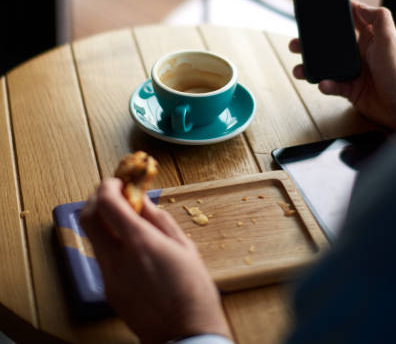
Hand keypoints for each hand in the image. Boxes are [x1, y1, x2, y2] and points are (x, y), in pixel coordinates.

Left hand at [80, 179, 229, 343]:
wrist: (187, 336)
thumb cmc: (193, 291)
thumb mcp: (183, 245)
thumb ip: (157, 218)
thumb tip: (142, 199)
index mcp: (139, 243)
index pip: (106, 203)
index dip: (108, 186)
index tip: (118, 181)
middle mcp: (117, 260)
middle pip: (87, 218)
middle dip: (97, 199)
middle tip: (114, 194)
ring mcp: (110, 278)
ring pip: (93, 238)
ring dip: (103, 221)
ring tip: (125, 218)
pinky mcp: (109, 291)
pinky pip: (102, 258)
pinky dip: (109, 242)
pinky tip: (129, 245)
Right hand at [289, 1, 395, 129]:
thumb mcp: (391, 40)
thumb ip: (378, 18)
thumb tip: (360, 6)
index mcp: (371, 37)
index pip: (352, 19)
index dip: (337, 12)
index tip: (319, 7)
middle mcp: (361, 53)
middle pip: (331, 43)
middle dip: (312, 43)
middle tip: (298, 42)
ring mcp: (354, 71)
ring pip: (326, 66)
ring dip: (311, 66)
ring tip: (300, 68)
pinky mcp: (351, 89)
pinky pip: (332, 86)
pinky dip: (325, 85)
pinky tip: (323, 84)